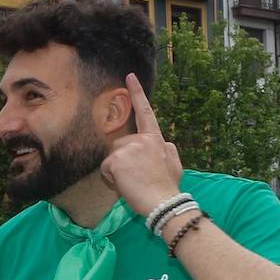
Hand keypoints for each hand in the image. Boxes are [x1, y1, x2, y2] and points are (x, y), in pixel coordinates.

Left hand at [99, 73, 183, 216]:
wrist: (164, 202)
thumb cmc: (168, 188)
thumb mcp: (174, 164)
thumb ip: (166, 151)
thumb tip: (163, 145)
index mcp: (156, 139)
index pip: (145, 113)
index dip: (137, 94)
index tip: (129, 77)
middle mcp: (142, 139)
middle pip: (119, 146)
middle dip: (122, 162)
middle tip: (137, 178)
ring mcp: (129, 148)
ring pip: (111, 159)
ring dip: (116, 172)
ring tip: (133, 183)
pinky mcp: (116, 159)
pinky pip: (105, 170)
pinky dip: (111, 180)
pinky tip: (125, 185)